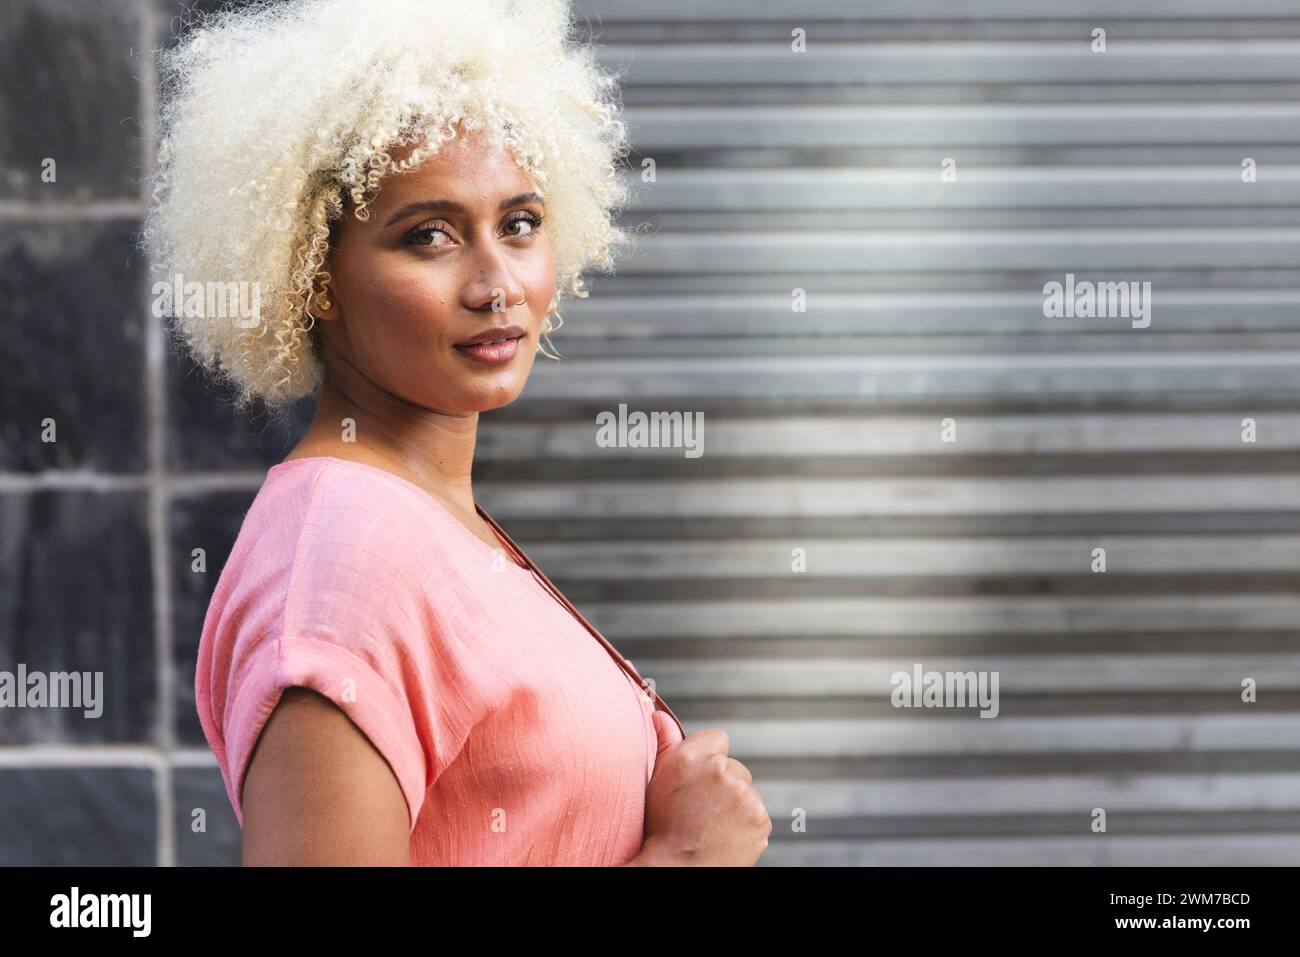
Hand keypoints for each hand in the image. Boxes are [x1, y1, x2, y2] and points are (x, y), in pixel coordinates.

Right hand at [632, 710, 770, 865]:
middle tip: (702, 808)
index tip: (699, 779)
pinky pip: (757, 813)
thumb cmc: (662, 827)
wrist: (679, 870)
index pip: (717, 738)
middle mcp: (721, 771)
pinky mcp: (760, 818)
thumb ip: (665, 743)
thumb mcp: (656, 781)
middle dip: (723, 783)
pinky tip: (726, 835)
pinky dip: (747, 823)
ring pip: (746, 791)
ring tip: (712, 824)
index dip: (708, 757)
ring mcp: (744, 795)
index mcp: (693, 757)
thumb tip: (660, 715)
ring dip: (735, 803)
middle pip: (733, 767)